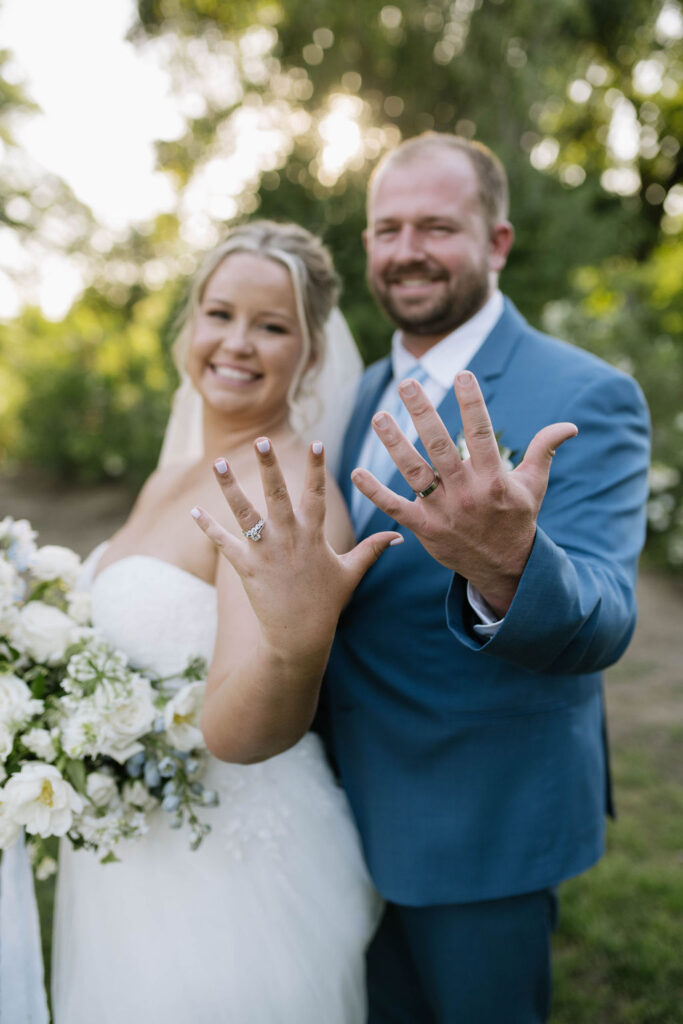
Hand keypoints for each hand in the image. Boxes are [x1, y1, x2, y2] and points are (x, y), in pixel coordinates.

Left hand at [191, 439, 401, 663]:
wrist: (300, 636)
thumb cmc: (327, 603)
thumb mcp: (351, 573)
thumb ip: (373, 549)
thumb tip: (400, 535)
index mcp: (314, 535)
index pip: (317, 494)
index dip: (317, 468)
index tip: (317, 443)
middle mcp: (289, 538)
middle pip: (277, 495)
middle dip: (270, 466)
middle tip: (261, 439)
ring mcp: (265, 552)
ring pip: (245, 513)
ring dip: (230, 487)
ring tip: (219, 462)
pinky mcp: (246, 567)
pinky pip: (223, 543)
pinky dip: (208, 527)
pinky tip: (194, 510)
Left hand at [350, 370, 577, 616]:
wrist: (504, 568)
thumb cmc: (517, 519)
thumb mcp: (535, 485)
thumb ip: (545, 450)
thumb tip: (570, 425)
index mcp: (494, 478)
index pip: (481, 433)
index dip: (472, 403)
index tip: (462, 374)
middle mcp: (467, 492)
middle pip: (440, 446)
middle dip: (423, 413)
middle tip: (407, 384)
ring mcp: (444, 511)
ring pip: (414, 472)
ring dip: (394, 444)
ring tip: (379, 417)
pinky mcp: (424, 529)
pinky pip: (395, 508)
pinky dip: (374, 492)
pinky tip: (355, 472)